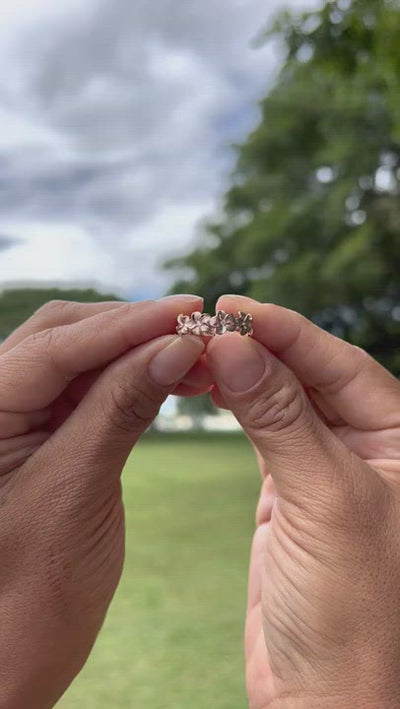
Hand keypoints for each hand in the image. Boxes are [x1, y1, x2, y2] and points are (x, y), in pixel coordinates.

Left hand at [0, 295, 204, 708]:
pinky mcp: (50, 432)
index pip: (53, 345)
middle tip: (196, 329)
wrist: (20, 644)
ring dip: (140, 351)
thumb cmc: (32, 584)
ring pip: (83, 358)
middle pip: (64, 336)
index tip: (186, 312)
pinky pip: (93, 389)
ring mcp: (21, 416)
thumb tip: (175, 346)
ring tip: (197, 356)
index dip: (125, 324)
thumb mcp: (79, 486)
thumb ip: (121, 406)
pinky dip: (136, 379)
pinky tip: (175, 379)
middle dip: (132, 329)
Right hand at [207, 295, 399, 708]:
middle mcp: (369, 446)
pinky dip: (236, 406)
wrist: (326, 694)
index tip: (234, 308)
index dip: (289, 331)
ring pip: (282, 400)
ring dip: (243, 373)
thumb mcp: (324, 499)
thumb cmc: (352, 609)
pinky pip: (262, 431)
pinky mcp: (287, 490)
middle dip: (260, 347)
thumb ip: (282, 418)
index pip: (343, 364)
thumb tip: (238, 347)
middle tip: (207, 323)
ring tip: (201, 350)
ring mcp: (325, 467)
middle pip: (310, 375)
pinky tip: (213, 385)